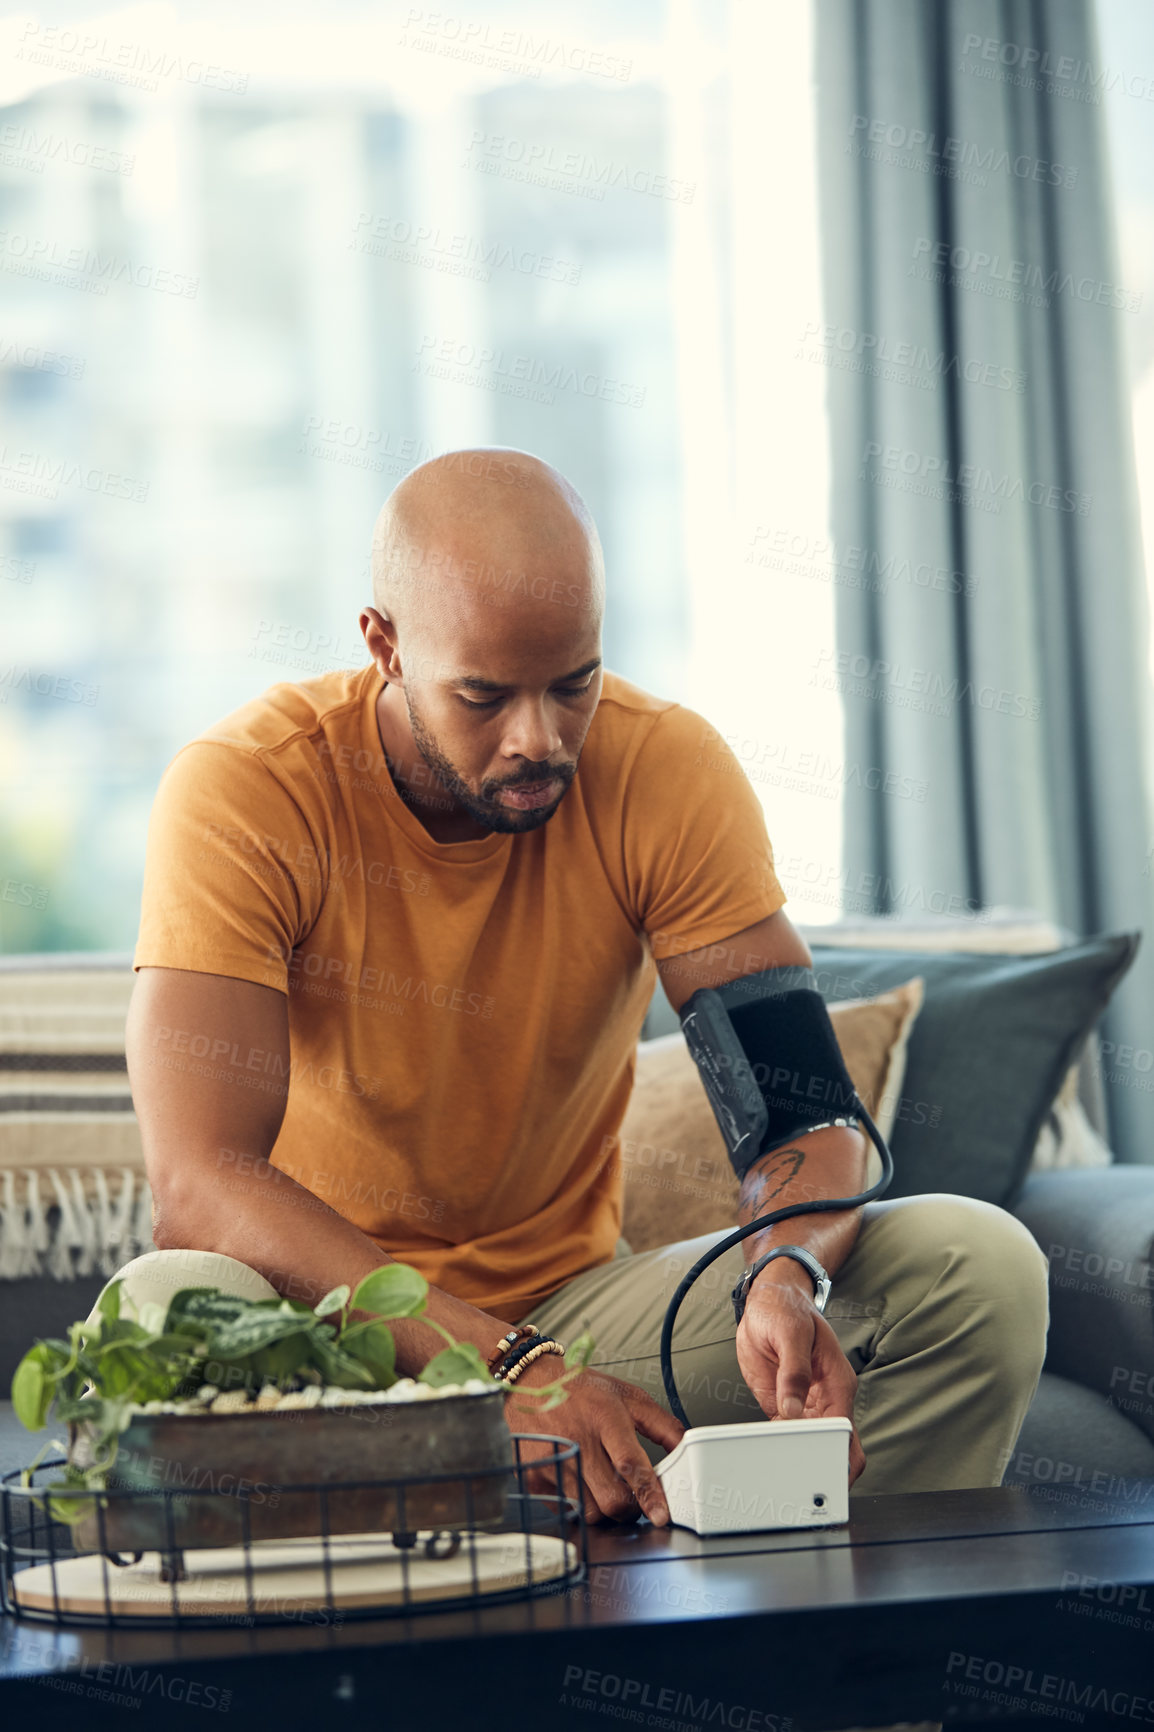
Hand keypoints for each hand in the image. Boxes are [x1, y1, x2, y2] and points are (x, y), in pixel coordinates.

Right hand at [502, 1359, 684, 1525]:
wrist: (530, 1383)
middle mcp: (578, 1439)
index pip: (630, 1464)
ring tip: (604, 1485)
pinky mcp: (535, 1477)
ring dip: (606, 1509)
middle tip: (633, 1497)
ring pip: (592, 1512)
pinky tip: (582, 1483)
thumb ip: (662, 1424)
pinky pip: (568, 1511)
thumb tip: (687, 1448)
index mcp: (604, 1416)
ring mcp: (554, 1460)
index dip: (649, 1493)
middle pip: (612, 1498)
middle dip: (631, 1507)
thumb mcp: (628, 1396)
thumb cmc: (581, 1390)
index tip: (661, 1514)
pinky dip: (581, 1506)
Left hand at [735, 1266, 866, 1486]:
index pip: (845, 1431)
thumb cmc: (786, 1309)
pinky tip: (768, 1455)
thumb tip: (793, 1409)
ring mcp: (806, 1405)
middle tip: (804, 1488)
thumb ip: (793, 1372)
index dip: (838, 1456)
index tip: (824, 1474)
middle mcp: (826, 1398)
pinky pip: (787, 1435)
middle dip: (824, 1467)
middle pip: (836, 1447)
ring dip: (800, 1459)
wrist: (769, 1300)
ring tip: (782, 1477)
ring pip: (812, 1446)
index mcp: (837, 1382)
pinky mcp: (783, 1406)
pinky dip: (781, 1447)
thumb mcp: (790, 1334)